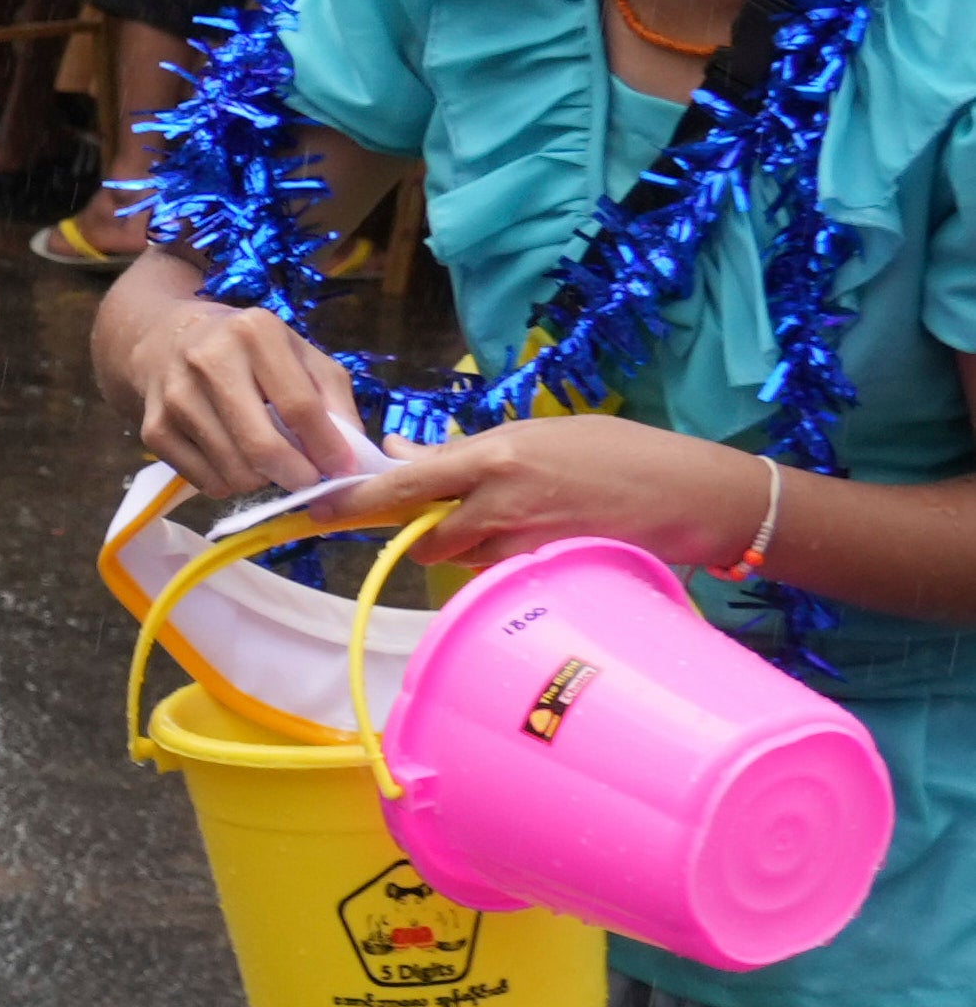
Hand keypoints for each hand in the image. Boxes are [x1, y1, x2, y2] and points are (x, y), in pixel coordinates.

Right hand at [115, 288, 380, 501]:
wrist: (167, 340)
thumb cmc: (250, 351)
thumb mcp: (302, 357)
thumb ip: (334, 401)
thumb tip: (349, 459)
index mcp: (255, 333)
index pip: (299, 406)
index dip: (327, 448)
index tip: (344, 472)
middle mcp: (208, 360)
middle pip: (261, 446)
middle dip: (295, 476)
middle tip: (308, 481)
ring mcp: (176, 397)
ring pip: (234, 471)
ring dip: (262, 480)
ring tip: (268, 462)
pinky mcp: (153, 429)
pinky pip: (205, 481)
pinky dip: (229, 483)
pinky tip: (234, 460)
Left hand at [338, 416, 774, 578]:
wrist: (690, 493)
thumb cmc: (616, 452)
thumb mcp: (536, 434)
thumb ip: (464, 450)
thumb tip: (400, 452)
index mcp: (492, 458)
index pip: (403, 485)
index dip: (356, 501)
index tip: (317, 509)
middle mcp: (499, 504)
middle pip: (425, 537)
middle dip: (425, 533)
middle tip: (450, 517)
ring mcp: (523, 543)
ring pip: (462, 560)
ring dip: (466, 548)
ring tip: (512, 522)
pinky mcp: (545, 571)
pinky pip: (499, 573)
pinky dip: (499, 561)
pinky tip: (536, 539)